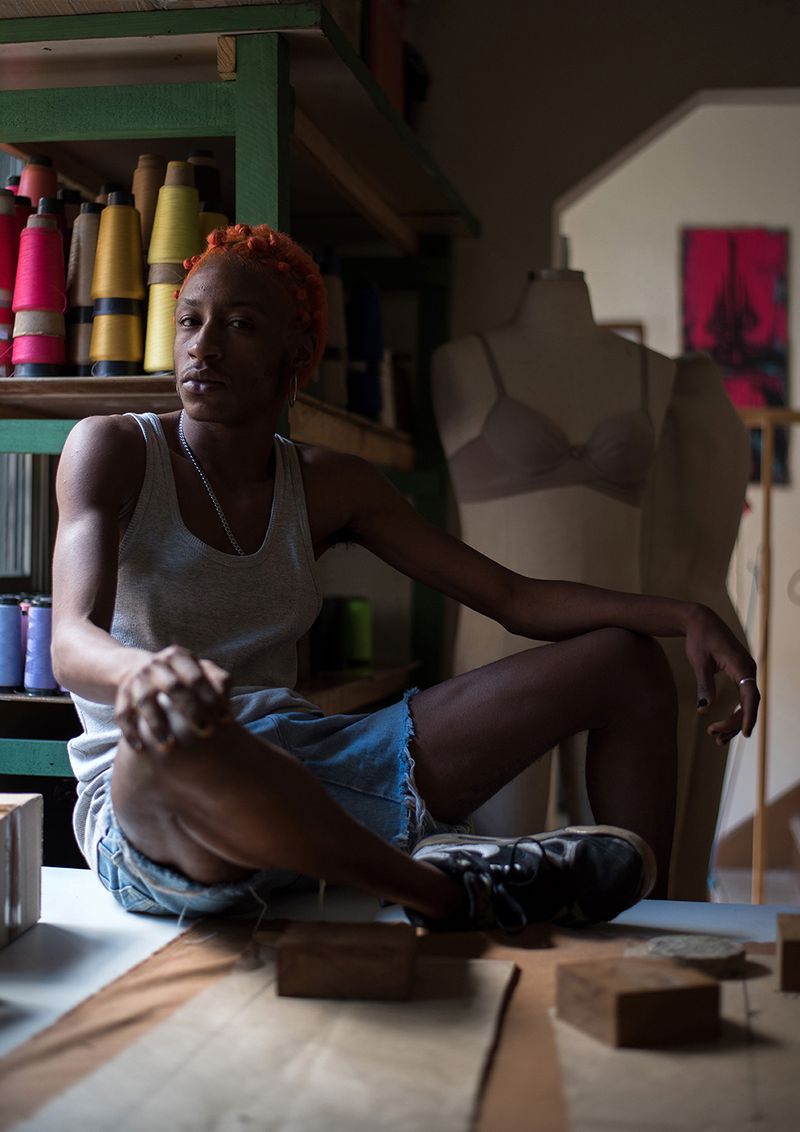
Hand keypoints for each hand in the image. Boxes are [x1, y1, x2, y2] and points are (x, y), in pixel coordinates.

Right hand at [114, 645, 230, 752]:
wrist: (139, 670)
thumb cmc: (182, 677)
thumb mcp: (200, 670)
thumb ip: (218, 680)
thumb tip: (226, 697)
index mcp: (177, 656)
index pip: (196, 676)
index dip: (212, 697)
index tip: (225, 719)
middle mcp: (155, 665)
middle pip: (173, 687)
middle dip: (191, 710)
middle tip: (206, 732)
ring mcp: (136, 681)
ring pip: (144, 701)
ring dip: (156, 724)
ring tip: (169, 746)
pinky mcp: (121, 697)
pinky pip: (122, 716)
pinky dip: (130, 733)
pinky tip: (141, 749)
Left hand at [684, 604, 758, 744]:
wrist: (701, 621)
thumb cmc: (699, 639)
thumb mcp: (699, 662)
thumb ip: (704, 685)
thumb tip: (704, 709)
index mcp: (741, 665)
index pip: (750, 695)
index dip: (748, 715)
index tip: (744, 733)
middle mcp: (749, 669)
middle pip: (749, 703)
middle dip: (734, 722)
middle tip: (714, 736)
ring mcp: (746, 672)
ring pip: (747, 703)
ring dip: (734, 721)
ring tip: (717, 740)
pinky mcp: (740, 674)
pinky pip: (743, 697)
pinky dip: (735, 712)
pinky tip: (723, 727)